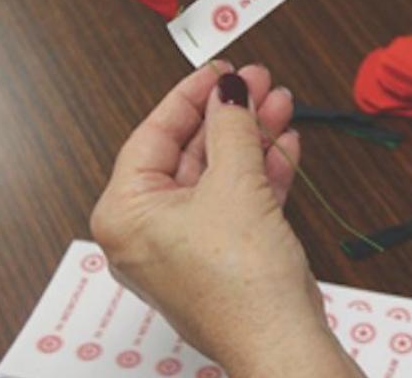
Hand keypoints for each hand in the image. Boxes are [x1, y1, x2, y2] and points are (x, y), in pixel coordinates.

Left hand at [90, 62, 361, 376]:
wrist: (281, 341)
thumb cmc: (241, 283)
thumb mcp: (235, 184)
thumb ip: (231, 126)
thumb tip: (230, 89)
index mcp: (126, 213)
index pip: (154, 135)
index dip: (190, 96)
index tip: (218, 71)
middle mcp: (147, 230)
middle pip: (190, 152)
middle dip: (230, 116)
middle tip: (256, 82)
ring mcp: (184, 244)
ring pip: (218, 175)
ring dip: (252, 139)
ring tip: (279, 104)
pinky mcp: (219, 254)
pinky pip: (235, 201)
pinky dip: (260, 173)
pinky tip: (284, 144)